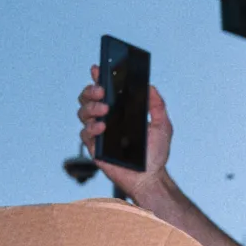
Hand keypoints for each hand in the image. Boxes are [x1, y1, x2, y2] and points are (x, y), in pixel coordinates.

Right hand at [76, 66, 173, 199]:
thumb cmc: (155, 153)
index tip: (98, 68)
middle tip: (102, 90)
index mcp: (119, 111)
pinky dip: (91, 128)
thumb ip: (157, 105)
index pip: (104, 91)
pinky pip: (85, 134)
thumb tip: (150, 86)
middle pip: (88, 98)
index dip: (98, 78)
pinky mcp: (94, 149)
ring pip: (82, 113)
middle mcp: (106, 119)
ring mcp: (98, 133)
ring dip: (91, 107)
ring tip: (105, 109)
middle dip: (91, 90)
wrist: (150, 177)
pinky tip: (102, 127)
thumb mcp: (163, 125)